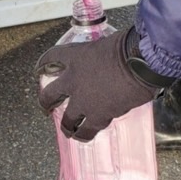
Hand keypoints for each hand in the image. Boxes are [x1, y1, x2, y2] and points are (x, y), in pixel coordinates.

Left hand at [36, 28, 174, 142]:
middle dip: (45, 102)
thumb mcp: (105, 44)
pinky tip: (85, 135)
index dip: (43, 65)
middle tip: (45, 107)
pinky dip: (85, 133)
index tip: (41, 70)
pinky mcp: (97, 116)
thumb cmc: (128, 48)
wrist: (139, 64)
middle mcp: (72, 80)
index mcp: (73, 56)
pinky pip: (87, 129)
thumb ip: (98, 55)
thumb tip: (105, 60)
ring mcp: (83, 101)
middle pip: (49, 95)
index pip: (50, 59)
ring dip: (66, 126)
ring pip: (67, 119)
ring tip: (68, 130)